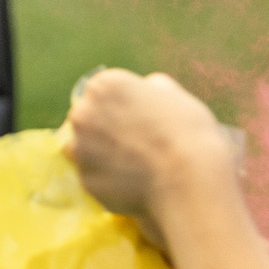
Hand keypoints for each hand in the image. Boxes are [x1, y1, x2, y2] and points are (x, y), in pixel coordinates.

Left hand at [64, 69, 239, 230]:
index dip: (121, 105)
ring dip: (100, 154)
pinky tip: (131, 183)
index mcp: (103, 86)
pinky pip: (94, 177)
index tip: (138, 118)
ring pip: (84, 149)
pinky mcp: (86, 180)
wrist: (187, 179)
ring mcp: (80, 149)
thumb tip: (147, 88)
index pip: (102, 91)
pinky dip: (107, 180)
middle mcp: (83, 114)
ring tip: (132, 164)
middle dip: (104, 128)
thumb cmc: (186, 132)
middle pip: (87, 118)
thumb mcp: (173, 94)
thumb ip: (151, 87)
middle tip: (135, 142)